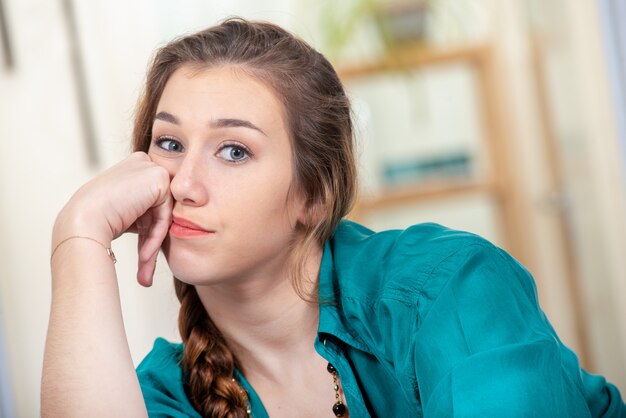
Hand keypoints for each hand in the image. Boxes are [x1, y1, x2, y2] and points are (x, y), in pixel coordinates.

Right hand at [53, 152, 172, 285]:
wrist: (82, 222)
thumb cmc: (94, 222)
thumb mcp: (123, 212)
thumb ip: (142, 211)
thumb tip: (160, 228)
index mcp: (132, 167)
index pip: (151, 203)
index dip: (146, 231)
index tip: (141, 258)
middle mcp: (142, 163)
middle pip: (159, 209)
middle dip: (152, 240)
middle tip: (145, 272)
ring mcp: (151, 168)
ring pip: (163, 214)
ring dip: (153, 245)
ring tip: (144, 272)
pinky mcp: (159, 178)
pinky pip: (166, 215)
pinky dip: (156, 238)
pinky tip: (144, 256)